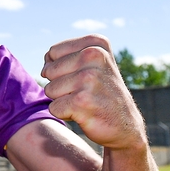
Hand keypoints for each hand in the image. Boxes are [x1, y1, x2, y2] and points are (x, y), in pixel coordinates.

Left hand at [41, 34, 147, 149]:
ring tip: (85, 101)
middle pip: (48, 71)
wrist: (126, 127)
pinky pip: (54, 107)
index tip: (84, 76)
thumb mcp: (89, 64)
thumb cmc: (100, 92)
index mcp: (96, 44)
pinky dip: (64, 113)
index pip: (53, 53)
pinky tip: (85, 113)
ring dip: (62, 100)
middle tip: (85, 92)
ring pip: (49, 89)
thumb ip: (61, 57)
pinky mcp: (82, 101)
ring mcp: (89, 79)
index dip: (61, 69)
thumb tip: (43, 69)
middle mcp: (94, 56)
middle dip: (60, 85)